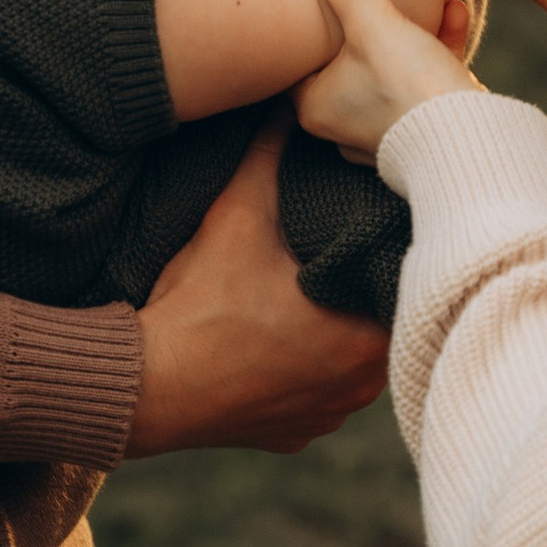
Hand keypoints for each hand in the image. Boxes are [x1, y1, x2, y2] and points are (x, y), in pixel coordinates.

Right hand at [127, 122, 388, 453]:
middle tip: (332, 260)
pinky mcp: (293, 437)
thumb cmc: (200, 303)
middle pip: (379, 327)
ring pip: (349, 367)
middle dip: (358, 295)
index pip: (401, 288)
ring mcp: (326, 418)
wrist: (146, 385)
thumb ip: (269, 156)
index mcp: (366, 338)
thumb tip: (285, 109)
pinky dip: (302, 373)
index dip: (383, 257)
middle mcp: (359, 390)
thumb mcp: (237, 215)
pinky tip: (277, 345)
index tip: (362, 234)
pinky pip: (316, 397)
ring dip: (333, 338)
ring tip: (304, 300)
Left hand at [288, 0, 481, 159]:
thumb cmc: (412, 91)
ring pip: (393, 59)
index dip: (317, 9)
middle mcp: (343, 121)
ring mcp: (385, 126)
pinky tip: (456, 9)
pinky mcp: (424, 126)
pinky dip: (439, 43)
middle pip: (351, 49)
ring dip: (415, 21)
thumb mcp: (373, 19)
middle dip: (380, 8)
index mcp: (313, 105)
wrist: (476, 145)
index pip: (299, 49)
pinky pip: (424, 76)